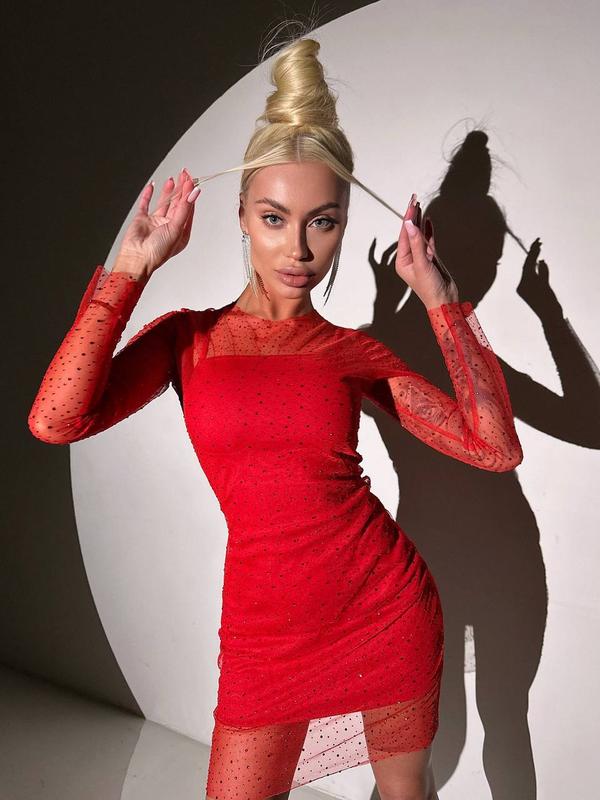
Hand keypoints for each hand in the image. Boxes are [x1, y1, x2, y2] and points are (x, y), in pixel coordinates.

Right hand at [114, 169, 200, 277]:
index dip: (190, 193)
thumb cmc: (158, 251)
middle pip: (178, 203)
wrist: (137, 258)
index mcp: (181, 231)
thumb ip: (185, 209)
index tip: (191, 180)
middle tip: (184, 174)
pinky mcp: (142, 219)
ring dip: (168, 191)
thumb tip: (194, 192)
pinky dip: (148, 195)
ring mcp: (155, 222)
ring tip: (173, 179)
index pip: (188, 208)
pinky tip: (153, 186)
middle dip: (181, 188)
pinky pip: (146, 204)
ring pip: (164, 203)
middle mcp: (169, 226)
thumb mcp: (177, 228)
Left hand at [395, 194, 458, 308]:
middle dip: (411, 216)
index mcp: (402, 261)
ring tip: (419, 205)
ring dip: (419, 221)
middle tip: (414, 199)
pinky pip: (428, 241)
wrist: (444, 300)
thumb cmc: (430, 288)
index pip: (404, 235)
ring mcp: (420, 257)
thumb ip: (417, 243)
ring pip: (419, 235)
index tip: (411, 205)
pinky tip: (427, 220)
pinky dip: (428, 230)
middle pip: (410, 233)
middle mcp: (409, 258)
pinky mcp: (431, 258)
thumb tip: (409, 225)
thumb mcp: (422, 264)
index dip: (407, 219)